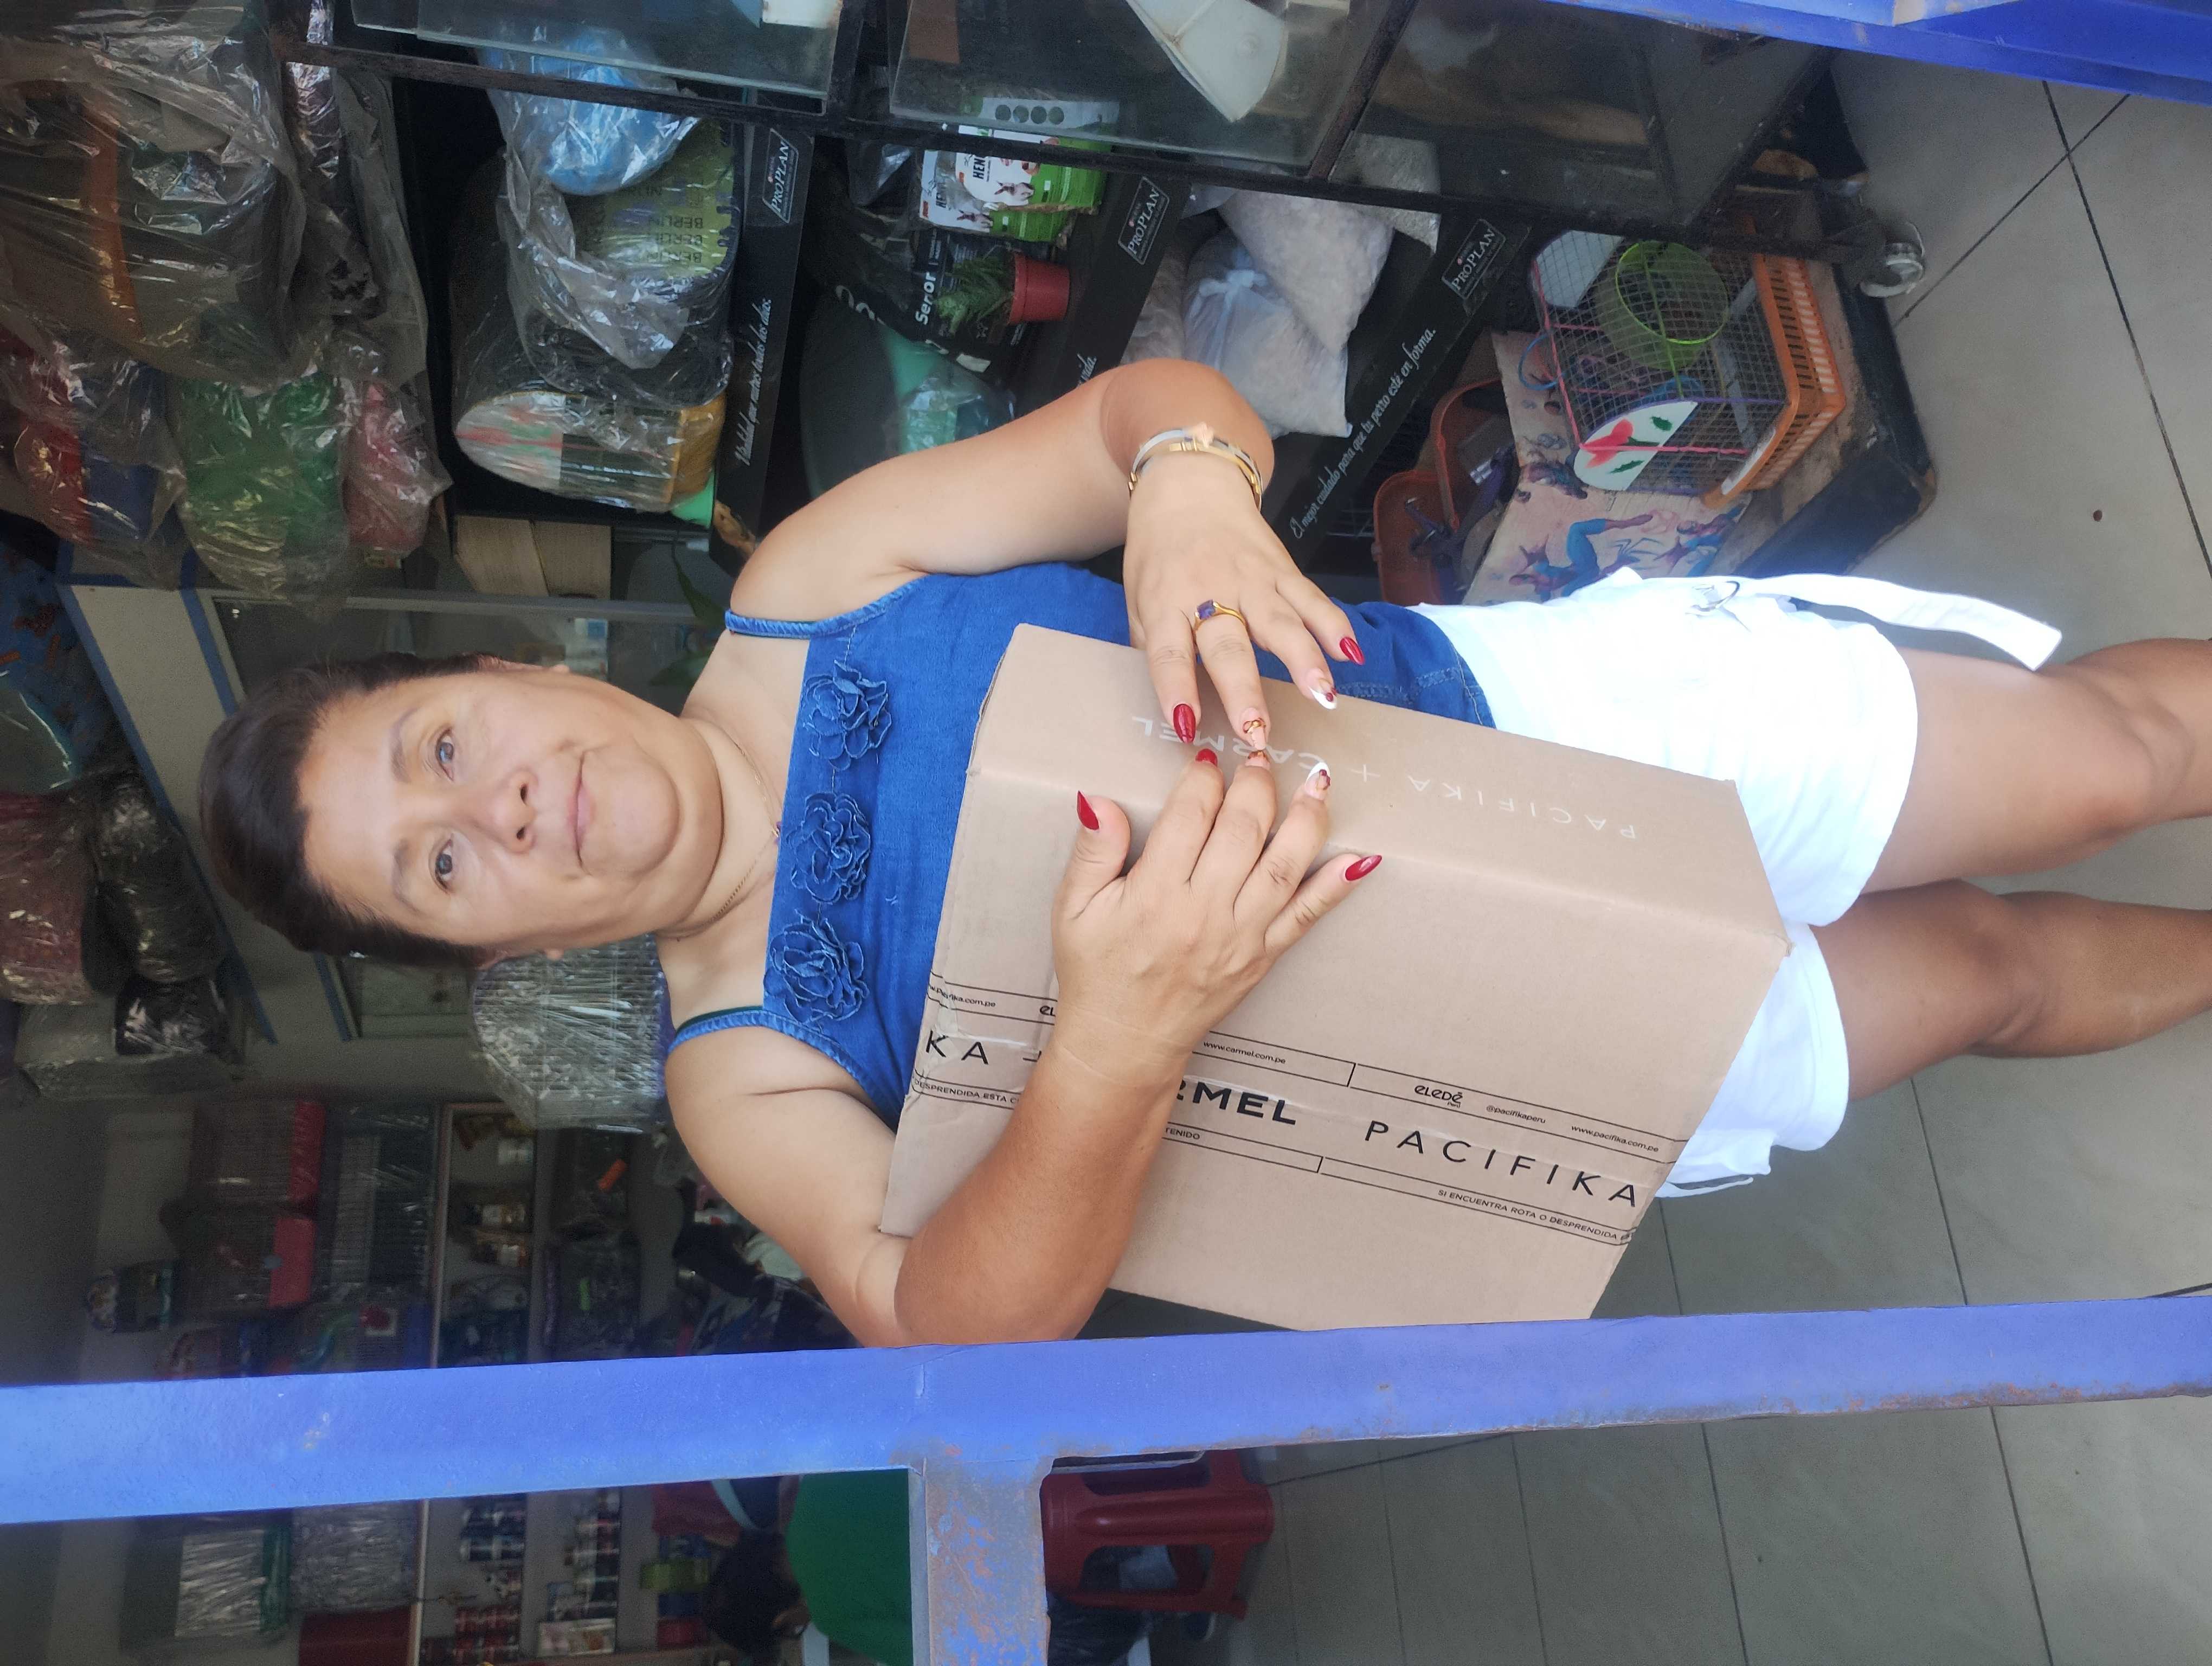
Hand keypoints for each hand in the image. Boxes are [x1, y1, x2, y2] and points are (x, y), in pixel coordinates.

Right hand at [1048, 748, 1379, 1089]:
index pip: (1190, 817)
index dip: (1202, 778)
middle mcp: (1204, 913)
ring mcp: (1240, 936)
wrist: (1124, 1042)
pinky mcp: (1263, 956)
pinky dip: (1336, 887)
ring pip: (1283, 866)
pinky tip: (1361, 860)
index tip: (1206, 756)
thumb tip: (1101, 800)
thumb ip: (1092, 851)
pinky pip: (1306, 917)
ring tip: (1318, 781)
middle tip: (1259, 755)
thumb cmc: (1097, 972)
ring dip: (1306, 820)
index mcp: (1155, 895)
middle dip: (1256, 785)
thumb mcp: (1073, 909)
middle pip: (1243, 832)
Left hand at [1123, 451, 1359, 752]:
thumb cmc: (1159, 551)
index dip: (1176, 689)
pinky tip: (1352, 652)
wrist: (1190, 484)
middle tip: (1257, 729)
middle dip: (1244, 691)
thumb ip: (1151, 646)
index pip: (1168, 652)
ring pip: (1280, 623)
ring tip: (1323, 695)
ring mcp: (1251, 580)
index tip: (1185, 726)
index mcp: (1165, 602)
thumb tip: (1168, 701)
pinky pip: (1311, 600)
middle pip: (1228, 646)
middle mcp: (1210, 592)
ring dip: (1303, 660)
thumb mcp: (1136, 597)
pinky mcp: (1282, 570)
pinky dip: (1333, 625)